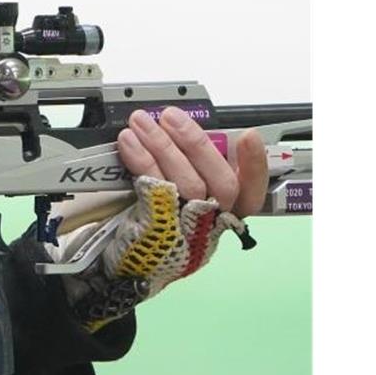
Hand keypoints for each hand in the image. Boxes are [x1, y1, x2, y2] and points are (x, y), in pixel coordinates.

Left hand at [116, 106, 267, 216]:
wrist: (120, 257)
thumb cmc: (153, 218)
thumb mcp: (178, 191)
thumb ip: (188, 166)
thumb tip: (179, 127)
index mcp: (223, 213)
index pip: (251, 193)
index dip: (255, 165)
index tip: (249, 136)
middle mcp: (210, 222)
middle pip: (221, 185)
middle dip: (196, 143)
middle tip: (171, 116)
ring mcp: (186, 229)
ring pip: (186, 185)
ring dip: (162, 145)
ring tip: (141, 121)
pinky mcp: (156, 230)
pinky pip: (152, 192)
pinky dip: (141, 161)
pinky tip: (129, 142)